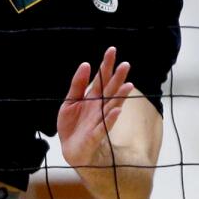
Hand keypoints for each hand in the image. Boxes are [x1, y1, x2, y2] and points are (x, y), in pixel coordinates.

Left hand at [57, 47, 134, 170]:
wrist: (71, 149)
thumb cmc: (73, 124)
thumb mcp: (70, 101)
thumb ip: (78, 84)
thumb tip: (86, 64)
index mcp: (92, 97)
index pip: (101, 78)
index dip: (106, 65)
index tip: (112, 50)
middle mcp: (99, 107)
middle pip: (110, 90)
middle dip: (117, 78)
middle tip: (125, 64)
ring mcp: (99, 120)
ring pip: (111, 106)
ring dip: (120, 96)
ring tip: (128, 85)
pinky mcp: (95, 135)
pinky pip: (103, 126)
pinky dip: (110, 119)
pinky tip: (117, 111)